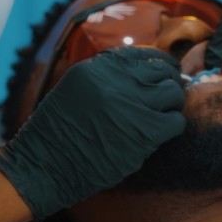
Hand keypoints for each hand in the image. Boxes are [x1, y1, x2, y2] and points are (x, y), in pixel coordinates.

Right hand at [0, 47, 185, 221]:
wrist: (46, 166)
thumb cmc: (57, 133)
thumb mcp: (74, 89)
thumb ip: (105, 77)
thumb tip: (143, 70)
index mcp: (96, 68)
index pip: (140, 54)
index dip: (157, 61)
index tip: (165, 70)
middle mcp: (115, 82)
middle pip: (160, 71)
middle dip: (168, 81)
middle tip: (168, 94)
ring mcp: (132, 106)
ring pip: (173, 93)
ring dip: (172, 104)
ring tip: (163, 114)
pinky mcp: (145, 133)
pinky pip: (175, 121)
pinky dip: (173, 126)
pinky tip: (161, 133)